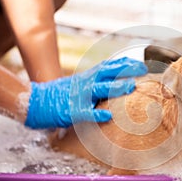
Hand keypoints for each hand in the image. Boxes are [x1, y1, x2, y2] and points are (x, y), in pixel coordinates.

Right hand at [25, 57, 147, 128]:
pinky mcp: (72, 111)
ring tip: (132, 86)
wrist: (37, 102)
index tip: (142, 64)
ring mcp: (79, 95)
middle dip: (126, 69)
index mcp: (89, 76)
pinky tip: (109, 116)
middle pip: (109, 72)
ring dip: (116, 87)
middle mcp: (86, 82)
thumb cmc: (63, 93)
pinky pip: (86, 112)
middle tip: (144, 69)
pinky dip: (97, 114)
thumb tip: (116, 82)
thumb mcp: (81, 82)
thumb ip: (97, 82)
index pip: (110, 66)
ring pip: (100, 88)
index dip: (126, 64)